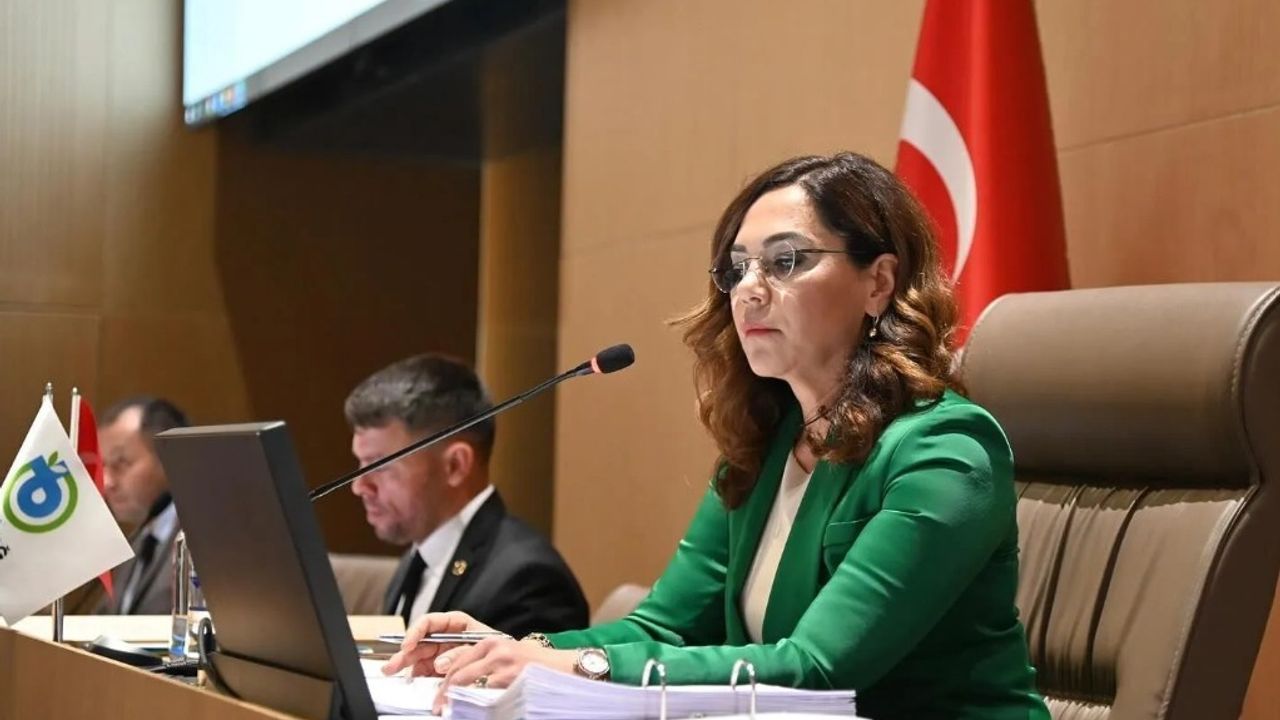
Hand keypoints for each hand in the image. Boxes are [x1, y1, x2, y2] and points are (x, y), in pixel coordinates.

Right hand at [381, 611, 495, 677]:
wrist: (511, 661)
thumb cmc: (498, 646)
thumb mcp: (481, 645)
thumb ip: (460, 652)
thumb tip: (439, 663)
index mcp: (454, 623)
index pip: (429, 622)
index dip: (416, 632)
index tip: (408, 644)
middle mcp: (444, 636)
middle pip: (420, 641)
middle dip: (405, 652)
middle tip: (391, 665)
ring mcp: (442, 652)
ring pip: (419, 656)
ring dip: (406, 664)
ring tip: (393, 671)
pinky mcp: (441, 667)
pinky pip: (426, 670)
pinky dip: (418, 675)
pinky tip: (411, 679)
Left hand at [431, 637, 577, 713]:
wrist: (564, 666)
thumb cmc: (536, 663)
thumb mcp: (508, 654)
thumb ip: (485, 663)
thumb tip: (458, 682)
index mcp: (491, 643)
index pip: (458, 662)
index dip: (445, 682)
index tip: (439, 696)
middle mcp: (495, 651)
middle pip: (459, 674)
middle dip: (445, 694)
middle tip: (440, 708)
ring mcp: (504, 667)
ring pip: (470, 687)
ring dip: (460, 702)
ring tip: (453, 712)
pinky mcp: (512, 681)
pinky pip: (489, 697)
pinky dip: (480, 705)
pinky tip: (479, 710)